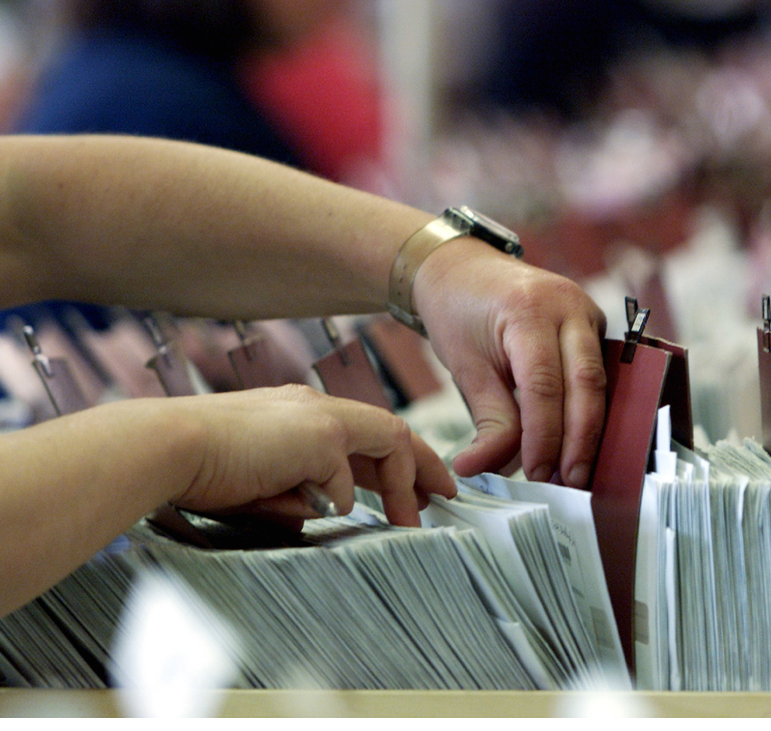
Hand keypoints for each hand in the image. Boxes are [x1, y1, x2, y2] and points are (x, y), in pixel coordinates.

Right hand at [170, 385, 454, 526]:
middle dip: (422, 466)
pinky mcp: (317, 436)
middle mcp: (316, 405)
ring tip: (414, 521)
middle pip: (392, 430)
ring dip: (401, 485)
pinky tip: (316, 510)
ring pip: (388, 442)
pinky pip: (343, 479)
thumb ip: (300, 489)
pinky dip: (337, 498)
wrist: (168, 447)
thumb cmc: (202, 467)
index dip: (394, 460)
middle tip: (446, 495)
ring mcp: (320, 417)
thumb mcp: (262, 480)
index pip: (364, 433)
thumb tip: (328, 509)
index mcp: (301, 412)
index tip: (416, 486)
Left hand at [414, 240, 606, 487]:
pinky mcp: (592, 324)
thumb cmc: (459, 313)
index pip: (544, 385)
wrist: (461, 270)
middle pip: (585, 383)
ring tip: (573, 472)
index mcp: (529, 310)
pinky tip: (578, 442)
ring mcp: (586, 310)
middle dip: (579, 439)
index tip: (537, 474)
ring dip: (589, 430)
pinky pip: (598, 372)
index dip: (544, 436)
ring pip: (599, 380)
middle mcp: (568, 305)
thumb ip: (488, 421)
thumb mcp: (466, 368)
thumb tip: (480, 470)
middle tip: (568, 482)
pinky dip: (588, 408)